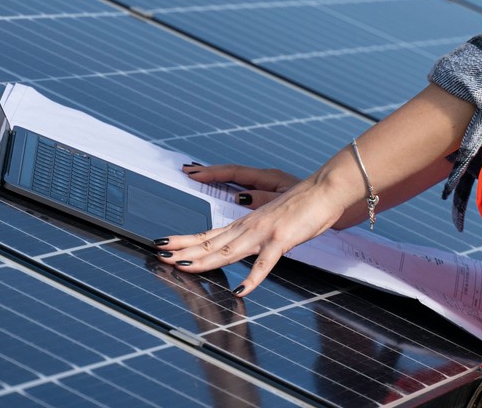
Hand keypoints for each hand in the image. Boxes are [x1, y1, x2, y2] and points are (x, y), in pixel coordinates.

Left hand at [155, 164, 363, 298]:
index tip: (163, 245)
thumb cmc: (300, 208)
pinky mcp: (282, 239)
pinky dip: (253, 277)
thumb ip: (254, 233)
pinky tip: (241, 290)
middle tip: (158, 254)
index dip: (184, 241)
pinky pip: (265, 262)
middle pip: (210, 242)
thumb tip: (239, 241)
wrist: (323, 190)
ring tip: (182, 266)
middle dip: (183, 250)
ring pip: (228, 250)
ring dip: (204, 260)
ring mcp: (264, 233)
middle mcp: (248, 227)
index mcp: (245, 224)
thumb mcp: (271, 222)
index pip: (208, 235)